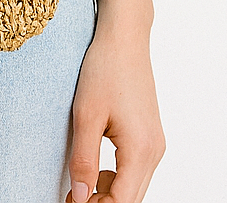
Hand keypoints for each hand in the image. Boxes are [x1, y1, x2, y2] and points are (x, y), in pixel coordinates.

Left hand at [64, 27, 166, 202]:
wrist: (124, 39)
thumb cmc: (104, 70)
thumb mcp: (86, 115)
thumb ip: (84, 160)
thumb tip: (81, 197)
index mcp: (141, 151)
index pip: (123, 202)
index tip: (71, 202)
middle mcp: (154, 152)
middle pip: (132, 198)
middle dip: (103, 202)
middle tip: (72, 197)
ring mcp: (155, 144)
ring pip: (134, 185)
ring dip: (109, 191)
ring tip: (79, 180)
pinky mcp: (149, 135)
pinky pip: (135, 168)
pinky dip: (116, 175)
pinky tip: (94, 165)